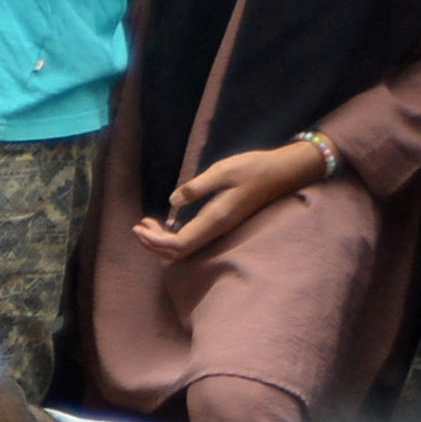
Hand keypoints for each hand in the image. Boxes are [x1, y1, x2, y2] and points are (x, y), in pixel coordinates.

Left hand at [134, 138, 332, 264]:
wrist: (282, 171)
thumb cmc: (253, 168)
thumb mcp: (222, 171)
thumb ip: (196, 188)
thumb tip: (173, 201)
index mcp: (215, 220)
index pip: (179, 244)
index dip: (156, 241)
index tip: (139, 227)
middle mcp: (217, 229)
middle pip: (179, 252)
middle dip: (154, 243)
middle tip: (138, 226)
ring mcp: (220, 228)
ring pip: (186, 248)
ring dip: (163, 240)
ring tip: (146, 224)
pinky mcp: (221, 223)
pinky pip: (193, 239)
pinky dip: (174, 235)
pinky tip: (166, 222)